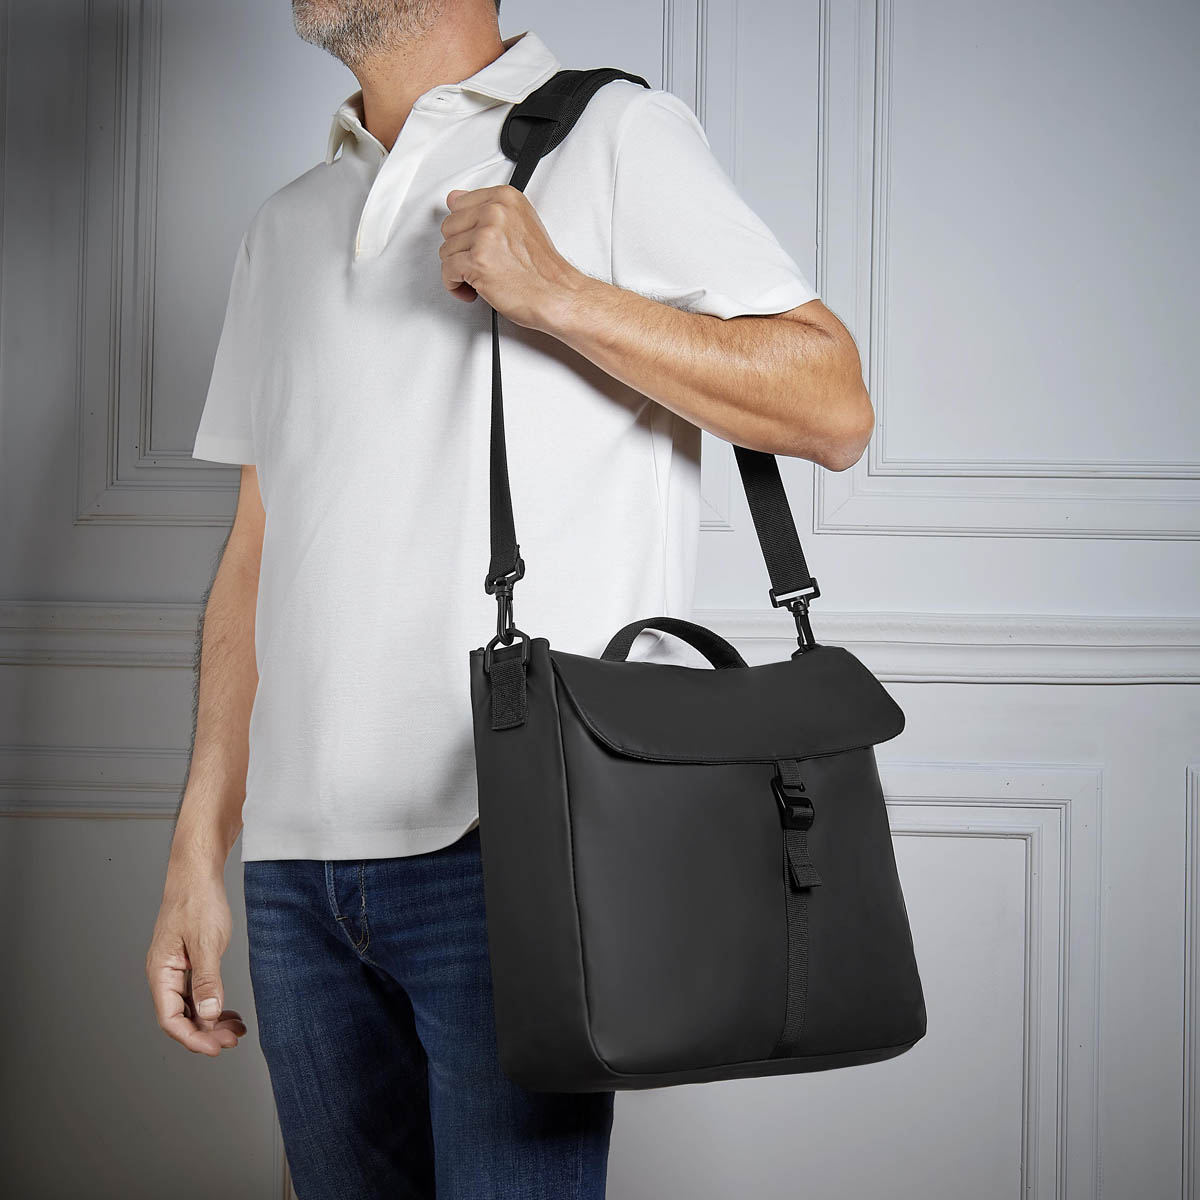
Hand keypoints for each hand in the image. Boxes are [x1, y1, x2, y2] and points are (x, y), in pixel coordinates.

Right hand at [146, 863, 246, 1055]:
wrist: (197, 872)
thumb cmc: (197, 900)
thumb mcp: (206, 941)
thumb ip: (207, 979)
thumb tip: (208, 1013)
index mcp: (161, 972)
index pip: (171, 1019)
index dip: (192, 1037)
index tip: (216, 1048)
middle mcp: (165, 974)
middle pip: (181, 1016)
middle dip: (206, 1032)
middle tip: (233, 1040)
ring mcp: (177, 969)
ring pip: (191, 1006)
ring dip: (211, 1021)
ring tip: (236, 1030)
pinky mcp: (189, 962)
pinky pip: (198, 992)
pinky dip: (213, 1004)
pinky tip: (229, 1011)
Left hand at [439, 185, 584, 331]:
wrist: (556, 296)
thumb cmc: (542, 269)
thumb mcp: (521, 224)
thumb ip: (489, 211)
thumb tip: (456, 200)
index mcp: (506, 198)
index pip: (458, 203)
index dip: (464, 229)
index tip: (472, 242)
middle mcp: (495, 212)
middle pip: (450, 226)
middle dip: (459, 249)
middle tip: (478, 263)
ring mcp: (485, 236)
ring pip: (446, 250)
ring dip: (458, 270)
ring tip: (479, 278)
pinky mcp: (478, 262)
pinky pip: (447, 271)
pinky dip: (455, 286)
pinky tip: (472, 289)